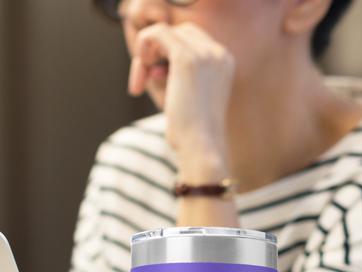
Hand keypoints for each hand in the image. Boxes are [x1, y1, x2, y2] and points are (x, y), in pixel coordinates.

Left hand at [128, 22, 234, 183]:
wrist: (201, 149)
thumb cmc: (191, 136)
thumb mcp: (185, 102)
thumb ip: (173, 81)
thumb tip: (152, 69)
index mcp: (223, 62)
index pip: (190, 40)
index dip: (165, 55)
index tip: (152, 82)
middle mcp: (218, 53)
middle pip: (178, 32)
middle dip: (155, 52)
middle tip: (142, 82)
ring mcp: (205, 54)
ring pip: (165, 32)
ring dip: (145, 55)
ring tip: (139, 83)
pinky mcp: (186, 59)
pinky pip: (156, 33)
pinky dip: (142, 48)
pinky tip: (138, 79)